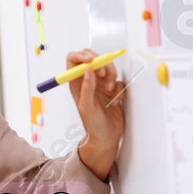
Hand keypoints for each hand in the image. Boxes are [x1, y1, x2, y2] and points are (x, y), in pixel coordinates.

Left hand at [65, 48, 125, 179]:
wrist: (106, 138)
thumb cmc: (93, 126)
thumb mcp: (86, 107)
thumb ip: (86, 88)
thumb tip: (87, 70)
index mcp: (76, 84)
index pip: (73, 61)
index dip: (81, 56)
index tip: (91, 60)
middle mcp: (88, 82)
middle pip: (93, 59)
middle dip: (101, 63)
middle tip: (103, 74)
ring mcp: (100, 85)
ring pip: (108, 68)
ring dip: (111, 76)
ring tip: (110, 91)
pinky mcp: (113, 90)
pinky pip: (118, 81)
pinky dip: (119, 89)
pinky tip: (115, 101)